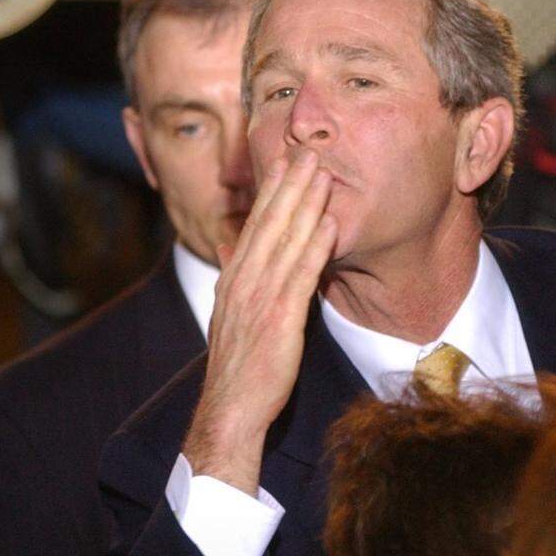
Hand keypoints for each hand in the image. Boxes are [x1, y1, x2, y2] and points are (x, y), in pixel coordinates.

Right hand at [182, 150, 336, 495]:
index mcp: (233, 279)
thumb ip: (232, 273)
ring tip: (322, 171)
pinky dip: (314, 247)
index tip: (283, 159)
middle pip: (268, 223)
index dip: (270, 190)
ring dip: (304, 204)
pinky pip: (299, 275)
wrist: (230, 407)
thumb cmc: (237, 365)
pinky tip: (329, 224)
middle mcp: (243, 281)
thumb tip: (228, 242)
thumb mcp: (227, 313)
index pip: (253, 224)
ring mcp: (259, 298)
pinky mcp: (278, 319)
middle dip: (287, 183)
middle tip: (306, 148)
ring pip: (284, 241)